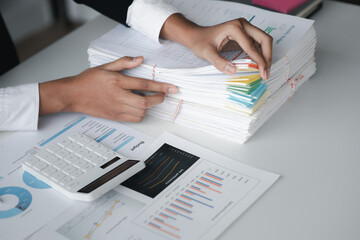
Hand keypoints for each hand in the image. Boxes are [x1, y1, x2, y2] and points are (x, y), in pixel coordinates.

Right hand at [39, 56, 177, 121]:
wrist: (73, 95)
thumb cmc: (87, 80)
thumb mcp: (105, 66)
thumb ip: (124, 63)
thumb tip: (140, 59)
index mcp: (117, 82)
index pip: (145, 85)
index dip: (161, 87)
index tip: (172, 88)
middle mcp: (118, 96)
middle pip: (145, 102)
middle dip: (159, 99)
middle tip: (163, 95)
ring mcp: (116, 108)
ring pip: (141, 113)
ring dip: (149, 107)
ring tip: (149, 100)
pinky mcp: (114, 116)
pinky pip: (133, 119)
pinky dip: (140, 114)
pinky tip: (139, 107)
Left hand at [161, 14, 272, 79]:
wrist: (196, 36)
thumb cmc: (200, 42)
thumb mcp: (207, 53)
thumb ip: (219, 62)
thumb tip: (233, 71)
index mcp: (234, 28)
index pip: (252, 45)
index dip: (259, 60)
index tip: (262, 73)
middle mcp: (242, 25)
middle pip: (264, 39)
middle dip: (267, 56)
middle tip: (266, 73)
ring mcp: (245, 29)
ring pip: (263, 41)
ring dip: (265, 56)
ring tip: (264, 71)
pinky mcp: (244, 34)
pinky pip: (257, 44)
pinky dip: (259, 54)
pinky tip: (258, 66)